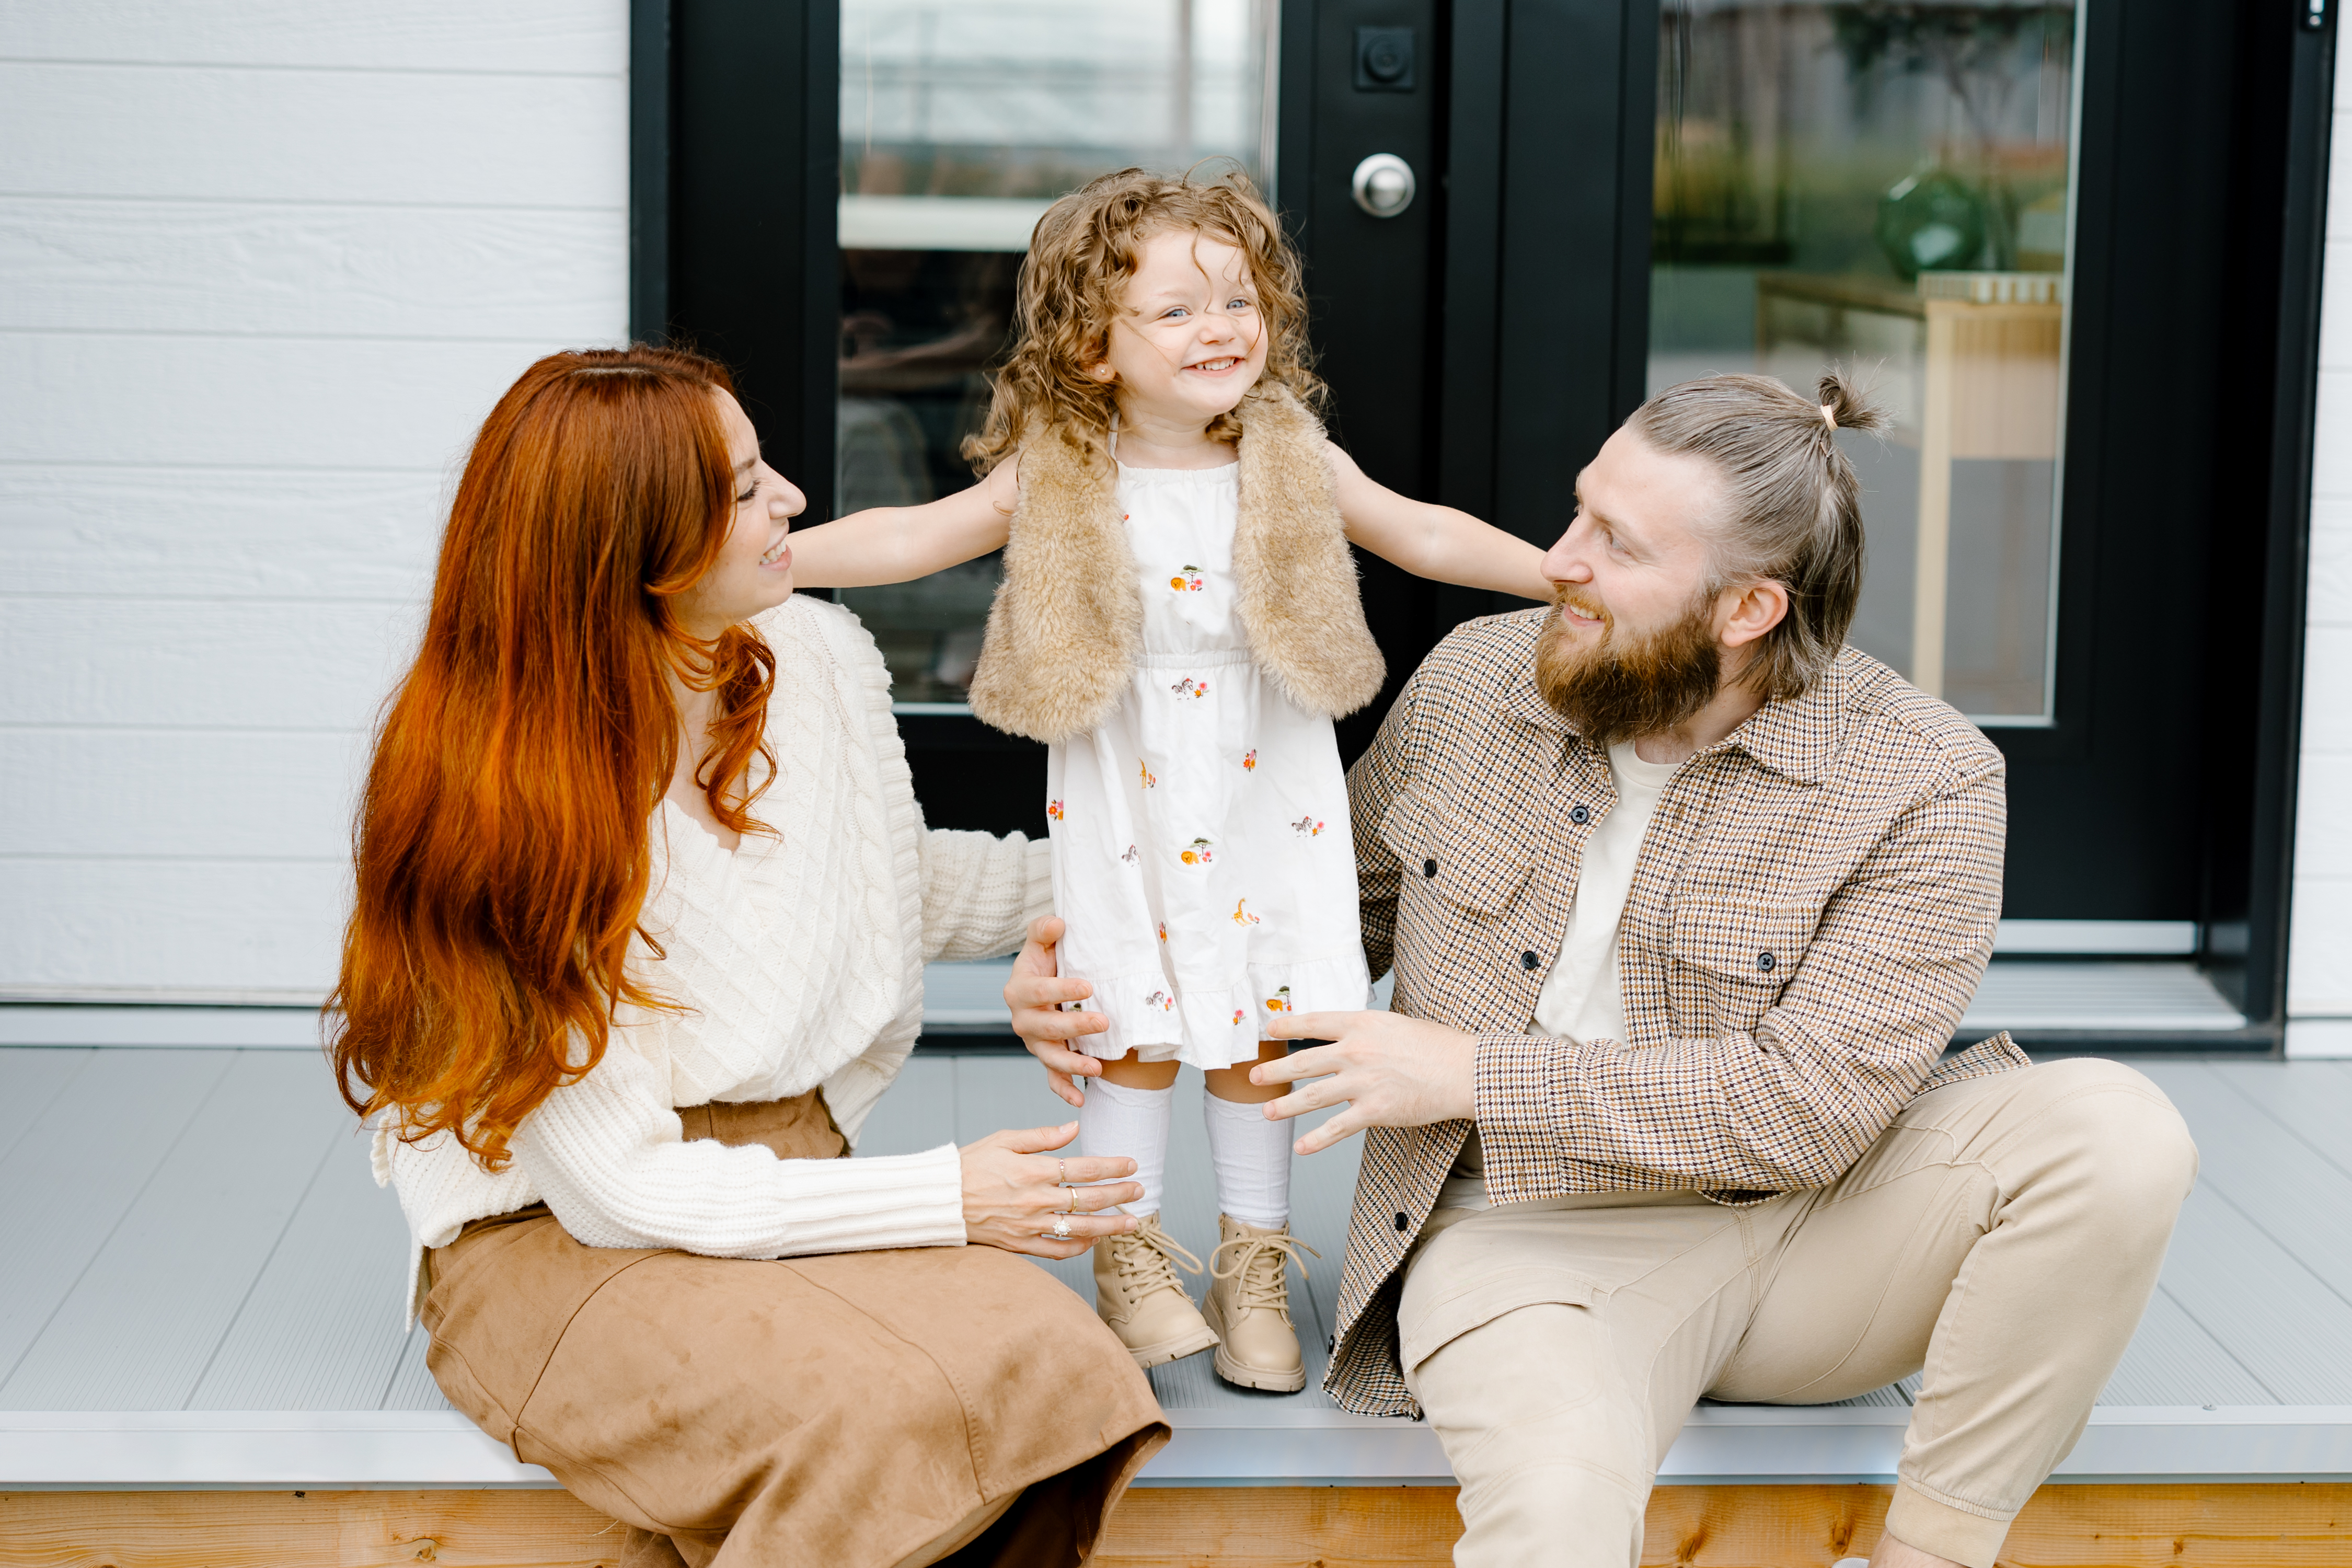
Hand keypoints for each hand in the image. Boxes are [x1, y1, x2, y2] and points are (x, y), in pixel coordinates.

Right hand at [959, 1121, 1140, 1258]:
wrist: (940, 1199)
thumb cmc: (970, 1164)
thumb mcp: (1004, 1140)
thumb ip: (1042, 1136)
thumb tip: (1075, 1127)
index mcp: (1033, 1170)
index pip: (1084, 1168)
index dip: (1112, 1167)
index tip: (1132, 1164)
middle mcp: (1035, 1200)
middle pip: (1089, 1199)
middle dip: (1119, 1195)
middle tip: (1140, 1191)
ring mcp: (1029, 1225)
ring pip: (1080, 1228)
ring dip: (1110, 1226)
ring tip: (1132, 1223)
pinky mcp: (1020, 1244)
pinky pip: (1056, 1250)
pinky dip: (1078, 1248)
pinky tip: (1094, 1241)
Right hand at [1004, 916, 1109, 1106]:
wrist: (1045, 985)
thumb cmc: (1047, 962)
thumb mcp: (1042, 943)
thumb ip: (1043, 930)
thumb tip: (1058, 923)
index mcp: (1018, 990)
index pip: (1039, 991)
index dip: (1062, 989)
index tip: (1089, 986)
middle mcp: (1023, 1020)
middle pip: (1047, 1027)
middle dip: (1075, 1026)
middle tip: (1104, 1022)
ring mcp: (1034, 1043)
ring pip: (1050, 1057)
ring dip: (1072, 1064)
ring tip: (1097, 1067)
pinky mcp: (1046, 1058)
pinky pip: (1052, 1078)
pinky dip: (1064, 1090)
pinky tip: (1081, 1099)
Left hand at [1254, 1010, 1477, 1155]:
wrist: (1464, 1070)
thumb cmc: (1438, 1046)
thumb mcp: (1397, 1024)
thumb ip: (1369, 1031)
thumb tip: (1350, 1036)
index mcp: (1362, 1024)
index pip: (1315, 1022)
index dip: (1288, 1026)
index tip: (1269, 1028)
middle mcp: (1356, 1051)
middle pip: (1303, 1062)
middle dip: (1275, 1071)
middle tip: (1254, 1076)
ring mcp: (1362, 1082)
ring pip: (1312, 1096)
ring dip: (1285, 1106)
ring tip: (1268, 1113)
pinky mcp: (1374, 1110)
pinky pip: (1337, 1128)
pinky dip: (1316, 1140)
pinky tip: (1301, 1147)